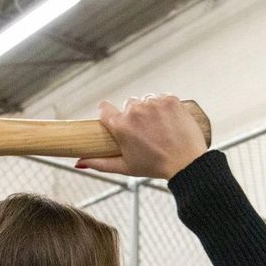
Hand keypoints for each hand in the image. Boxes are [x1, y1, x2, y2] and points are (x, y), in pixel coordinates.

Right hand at [74, 94, 207, 179]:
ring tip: (159, 128)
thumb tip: (78, 162)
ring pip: (145, 100)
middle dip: (134, 116)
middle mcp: (135, 110)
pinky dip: (164, 107)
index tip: (115, 119)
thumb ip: (99, 163)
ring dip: (150, 110)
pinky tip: (169, 122)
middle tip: (146, 132)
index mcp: (121, 125)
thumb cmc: (155, 167)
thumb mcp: (125, 167)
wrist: (187, 163)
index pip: (104, 108)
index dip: (108, 114)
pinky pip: (162, 97)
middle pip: (128, 104)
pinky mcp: (170, 99)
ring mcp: (154, 103)